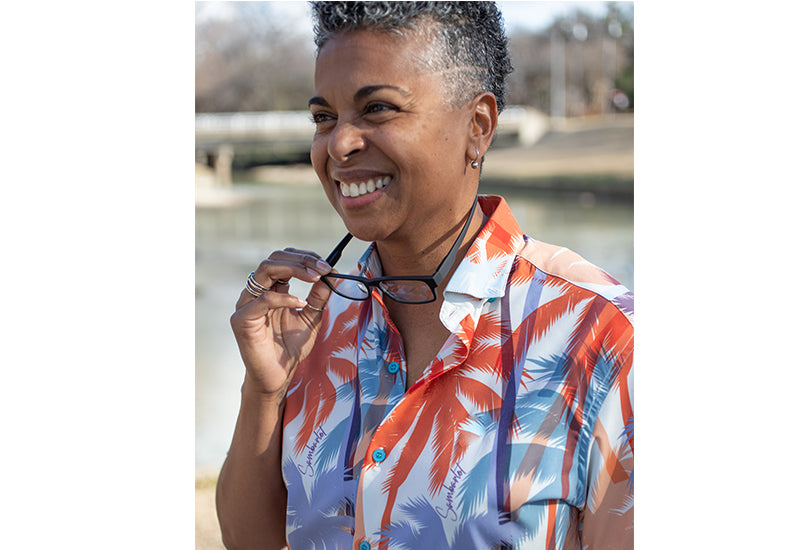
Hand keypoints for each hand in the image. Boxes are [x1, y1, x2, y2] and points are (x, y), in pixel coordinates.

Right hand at [230, 247, 332, 399]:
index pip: (283, 259)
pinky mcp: (241, 320)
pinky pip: (262, 300)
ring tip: (315, 278)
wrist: (277, 376)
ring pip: (264, 271)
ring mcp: (246, 304)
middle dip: (301, 260)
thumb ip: (318, 296)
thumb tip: (331, 274)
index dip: (304, 257)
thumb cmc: (289, 348)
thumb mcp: (311, 317)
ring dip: (294, 269)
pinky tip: (300, 303)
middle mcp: (255, 293)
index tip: (326, 265)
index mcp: (270, 289)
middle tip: (323, 268)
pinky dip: (284, 298)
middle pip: (273, 259)